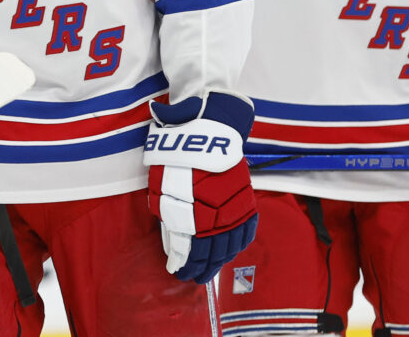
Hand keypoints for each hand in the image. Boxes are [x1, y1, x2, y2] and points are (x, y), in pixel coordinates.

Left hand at [144, 92, 257, 282]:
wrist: (204, 131)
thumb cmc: (176, 158)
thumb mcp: (161, 191)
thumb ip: (169, 220)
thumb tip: (174, 244)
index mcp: (194, 218)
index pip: (192, 254)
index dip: (186, 266)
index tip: (179, 273)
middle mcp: (218, 218)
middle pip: (213, 254)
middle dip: (203, 268)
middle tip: (196, 277)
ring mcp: (235, 209)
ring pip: (231, 245)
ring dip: (222, 259)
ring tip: (213, 268)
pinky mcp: (246, 197)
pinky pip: (247, 228)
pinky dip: (240, 242)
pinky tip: (233, 248)